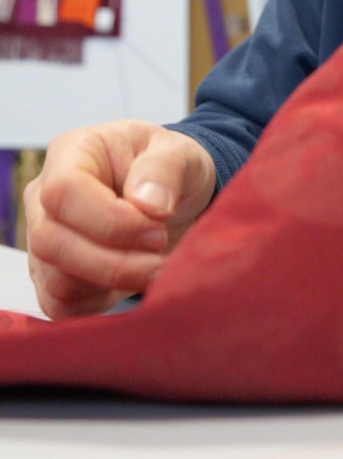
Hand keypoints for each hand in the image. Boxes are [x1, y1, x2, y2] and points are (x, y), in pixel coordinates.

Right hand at [24, 121, 215, 319]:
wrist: (170, 196)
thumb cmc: (169, 168)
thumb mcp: (180, 153)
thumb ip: (165, 169)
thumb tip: (150, 205)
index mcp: (72, 153)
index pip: (64, 192)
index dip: (110, 221)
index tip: (157, 229)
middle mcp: (45, 197)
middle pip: (51, 242)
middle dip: (115, 261)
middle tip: (162, 257)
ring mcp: (45, 238)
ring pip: (56, 280)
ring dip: (113, 283)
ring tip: (157, 268)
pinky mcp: (53, 275)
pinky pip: (61, 305)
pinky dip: (101, 304)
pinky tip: (134, 280)